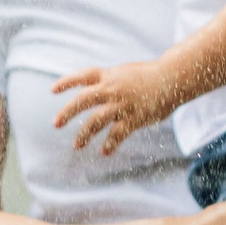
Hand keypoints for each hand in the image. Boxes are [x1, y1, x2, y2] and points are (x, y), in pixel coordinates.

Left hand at [53, 59, 173, 155]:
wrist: (173, 77)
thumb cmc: (149, 75)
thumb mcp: (124, 73)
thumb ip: (108, 81)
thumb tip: (93, 89)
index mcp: (108, 76)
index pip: (82, 76)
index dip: (67, 82)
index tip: (52, 90)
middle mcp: (112, 88)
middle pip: (83, 100)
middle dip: (67, 112)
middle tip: (56, 123)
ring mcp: (122, 104)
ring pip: (96, 120)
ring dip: (85, 134)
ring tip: (77, 145)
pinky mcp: (134, 117)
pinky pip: (118, 134)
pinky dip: (110, 144)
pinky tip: (104, 152)